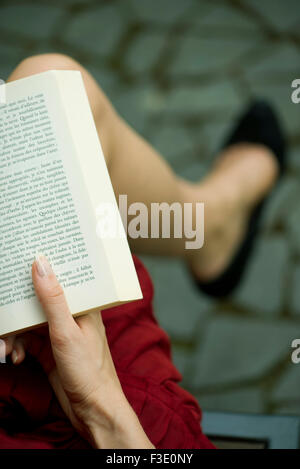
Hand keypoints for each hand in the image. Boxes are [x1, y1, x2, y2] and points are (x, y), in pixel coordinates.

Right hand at [3, 255, 152, 448]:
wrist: (92, 409)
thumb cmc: (89, 369)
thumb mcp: (66, 331)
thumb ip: (52, 298)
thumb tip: (40, 264)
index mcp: (84, 305)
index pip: (61, 279)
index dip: (41, 271)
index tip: (20, 264)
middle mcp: (71, 316)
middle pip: (39, 301)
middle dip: (18, 309)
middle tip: (3, 312)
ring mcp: (59, 333)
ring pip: (29, 322)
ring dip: (14, 334)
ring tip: (6, 349)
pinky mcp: (49, 350)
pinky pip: (27, 340)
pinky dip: (18, 347)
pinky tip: (16, 358)